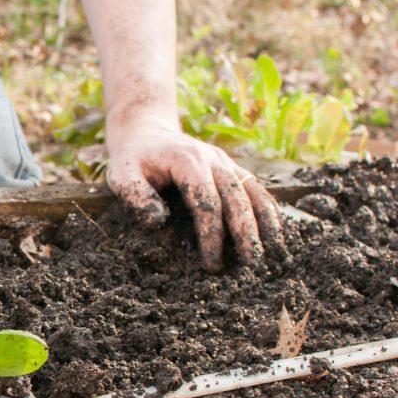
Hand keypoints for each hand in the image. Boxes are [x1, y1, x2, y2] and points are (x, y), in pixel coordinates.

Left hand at [106, 117, 284, 271]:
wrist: (146, 134)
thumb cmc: (133, 160)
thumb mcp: (122, 175)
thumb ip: (135, 196)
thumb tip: (158, 222)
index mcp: (187, 161)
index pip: (206, 201)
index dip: (211, 233)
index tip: (212, 262)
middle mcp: (213, 159)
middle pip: (236, 197)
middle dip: (245, 231)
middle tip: (250, 263)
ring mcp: (225, 162)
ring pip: (252, 191)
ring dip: (264, 221)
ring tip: (273, 251)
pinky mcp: (231, 168)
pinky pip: (255, 188)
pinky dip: (267, 209)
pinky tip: (275, 232)